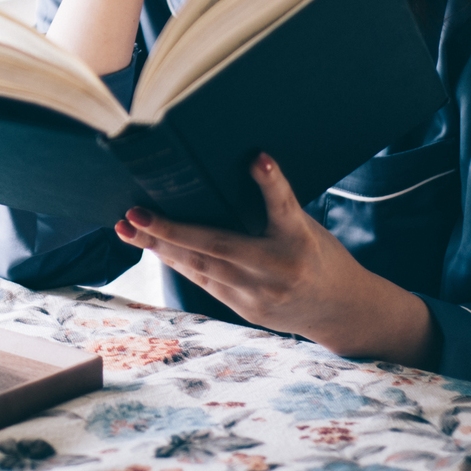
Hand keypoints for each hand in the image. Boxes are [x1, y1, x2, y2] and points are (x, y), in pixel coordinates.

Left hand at [113, 154, 438, 365]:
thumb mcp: (307, 227)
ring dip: (161, 247)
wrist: (341, 311)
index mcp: (301, 240)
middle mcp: (279, 270)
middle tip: (136, 212)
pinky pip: (204, 282)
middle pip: (219, 246)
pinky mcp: (246, 310)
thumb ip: (274, 209)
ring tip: (128, 229)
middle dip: (172, 230)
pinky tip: (153, 246)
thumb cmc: (321, 256)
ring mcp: (259, 295)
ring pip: (201, 268)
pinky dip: (178, 261)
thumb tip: (236, 173)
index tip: (258, 158)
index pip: (284, 207)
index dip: (271, 183)